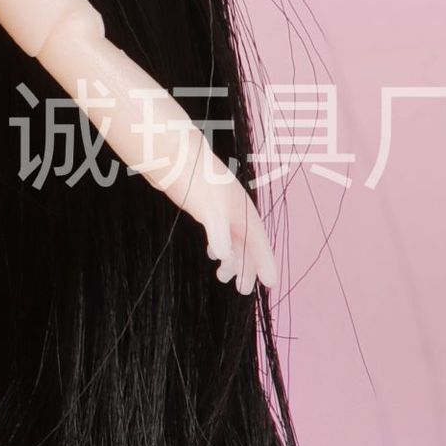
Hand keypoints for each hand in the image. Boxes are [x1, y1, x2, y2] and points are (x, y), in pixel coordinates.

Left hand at [180, 150, 277, 296]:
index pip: (259, 243)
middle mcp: (236, 211)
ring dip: (231, 259)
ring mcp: (220, 208)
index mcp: (243, 211)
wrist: (174, 155)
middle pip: (247, 244)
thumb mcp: (209, 209)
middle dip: (247, 267)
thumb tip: (223, 256)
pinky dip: (219, 246)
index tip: (271, 284)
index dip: (265, 264)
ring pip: (233, 239)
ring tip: (223, 278)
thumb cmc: (195, 180)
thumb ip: (218, 233)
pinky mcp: (205, 206)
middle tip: (242, 290)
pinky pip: (220, 232)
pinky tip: (212, 254)